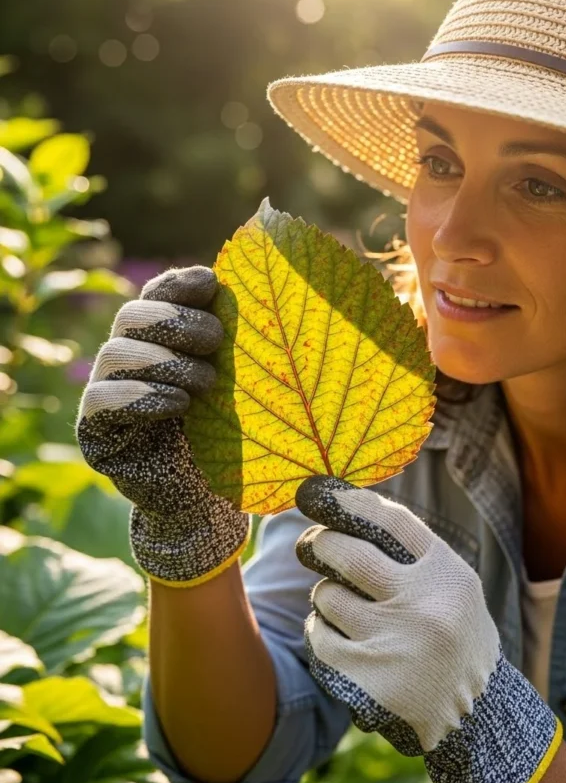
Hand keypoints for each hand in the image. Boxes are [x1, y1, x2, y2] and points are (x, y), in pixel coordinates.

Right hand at [76, 266, 249, 587]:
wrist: (205, 500)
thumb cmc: (228, 434)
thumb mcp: (240, 382)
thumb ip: (239, 340)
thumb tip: (254, 290)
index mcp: (158, 337)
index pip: (158, 294)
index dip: (179, 284)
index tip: (211, 282)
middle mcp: (125, 357)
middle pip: (132, 316)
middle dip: (176, 321)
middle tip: (217, 339)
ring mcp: (105, 392)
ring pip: (116, 353)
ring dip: (165, 361)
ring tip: (207, 382)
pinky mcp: (95, 431)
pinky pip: (101, 400)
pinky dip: (140, 396)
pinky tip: (178, 404)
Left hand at [295, 476, 562, 782]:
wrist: (475, 715)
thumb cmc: (452, 635)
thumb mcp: (452, 587)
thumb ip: (411, 553)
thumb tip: (346, 507)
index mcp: (447, 575)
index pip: (392, 522)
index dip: (352, 503)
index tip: (325, 496)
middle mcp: (423, 607)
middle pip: (349, 555)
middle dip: (323, 544)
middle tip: (315, 543)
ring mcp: (393, 644)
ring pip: (328, 596)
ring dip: (326, 594)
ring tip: (342, 604)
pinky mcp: (365, 678)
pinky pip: (319, 635)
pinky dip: (320, 629)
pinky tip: (338, 635)